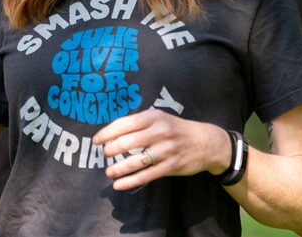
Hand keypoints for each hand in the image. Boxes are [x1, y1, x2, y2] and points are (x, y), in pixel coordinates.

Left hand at [93, 109, 231, 190]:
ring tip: (109, 172)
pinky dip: (130, 181)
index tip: (96, 141)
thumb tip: (111, 133)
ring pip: (135, 161)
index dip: (107, 133)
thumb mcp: (159, 118)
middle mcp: (160, 131)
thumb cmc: (175, 129)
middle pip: (127, 142)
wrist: (205, 142)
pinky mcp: (171, 166)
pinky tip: (119, 185)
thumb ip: (138, 123)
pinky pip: (146, 175)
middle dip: (111, 150)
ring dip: (118, 168)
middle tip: (104, 155)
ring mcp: (166, 150)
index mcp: (153, 116)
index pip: (123, 124)